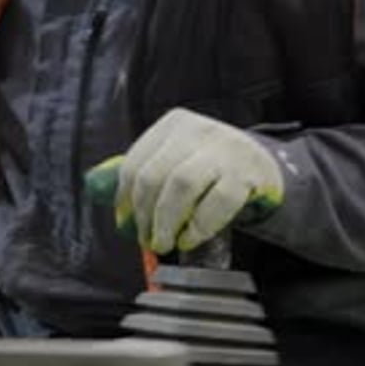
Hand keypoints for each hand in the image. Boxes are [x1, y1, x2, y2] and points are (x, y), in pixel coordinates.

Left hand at [86, 108, 283, 253]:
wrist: (262, 165)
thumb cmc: (210, 166)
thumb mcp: (178, 156)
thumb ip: (146, 170)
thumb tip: (102, 192)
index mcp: (174, 124)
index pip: (135, 162)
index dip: (124, 198)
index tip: (124, 222)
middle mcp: (198, 130)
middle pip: (155, 175)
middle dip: (144, 214)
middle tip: (147, 238)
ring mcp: (223, 149)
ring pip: (181, 185)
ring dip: (167, 221)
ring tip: (165, 241)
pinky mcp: (245, 172)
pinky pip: (216, 202)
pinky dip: (198, 226)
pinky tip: (190, 237)